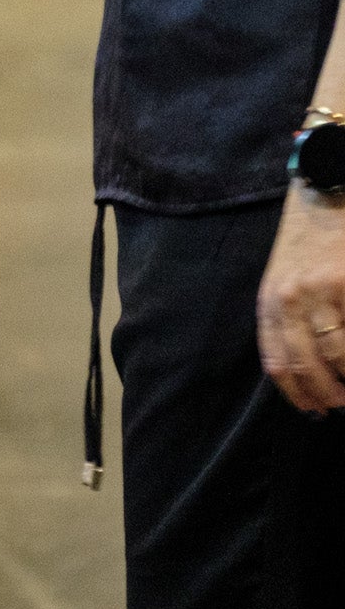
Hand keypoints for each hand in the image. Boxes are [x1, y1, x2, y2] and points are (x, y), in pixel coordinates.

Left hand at [257, 181, 344, 412]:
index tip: (315, 411)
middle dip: (329, 396)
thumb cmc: (308, 246)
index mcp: (270, 302)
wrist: (328, 197)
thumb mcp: (283, 281)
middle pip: (309, 366)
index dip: (298, 394)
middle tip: (343, 406)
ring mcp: (325, 292)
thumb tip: (305, 374)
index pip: (278, 362)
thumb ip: (287, 321)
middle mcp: (292, 299)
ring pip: (339, 356)